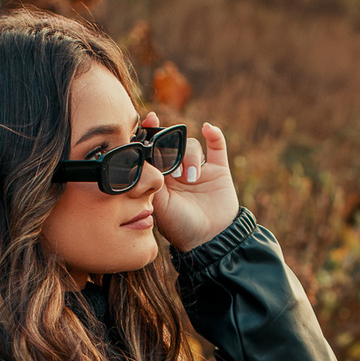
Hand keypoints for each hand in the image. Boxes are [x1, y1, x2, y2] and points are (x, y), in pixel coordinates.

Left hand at [146, 113, 239, 255]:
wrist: (210, 240)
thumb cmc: (180, 227)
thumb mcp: (158, 204)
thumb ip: (149, 181)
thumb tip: (141, 156)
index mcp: (161, 178)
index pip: (154, 150)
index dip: (151, 134)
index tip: (149, 120)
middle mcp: (178, 172)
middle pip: (174, 144)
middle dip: (172, 148)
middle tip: (171, 164)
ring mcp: (199, 170)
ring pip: (192, 146)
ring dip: (190, 157)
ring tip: (191, 178)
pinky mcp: (219, 171)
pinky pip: (217, 146)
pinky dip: (214, 135)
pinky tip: (208, 129)